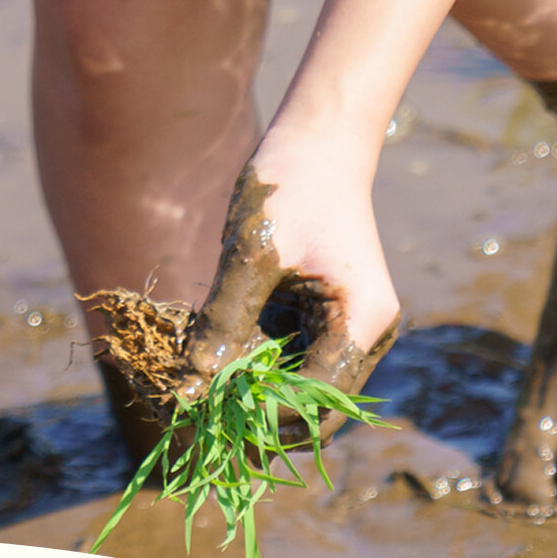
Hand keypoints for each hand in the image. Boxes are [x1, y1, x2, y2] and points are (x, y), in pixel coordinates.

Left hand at [172, 169, 399, 443]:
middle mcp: (365, 334)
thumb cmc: (291, 188)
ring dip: (255, 389)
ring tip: (203, 386)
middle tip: (201, 417)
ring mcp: (348, 326)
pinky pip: (291, 357)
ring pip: (300, 385)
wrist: (319, 139)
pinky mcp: (325, 315)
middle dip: (259, 414)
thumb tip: (191, 385)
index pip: (316, 403)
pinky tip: (216, 354)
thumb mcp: (252, 254)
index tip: (208, 415)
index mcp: (361, 324)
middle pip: (315, 405)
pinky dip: (256, 362)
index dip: (263, 418)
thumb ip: (224, 321)